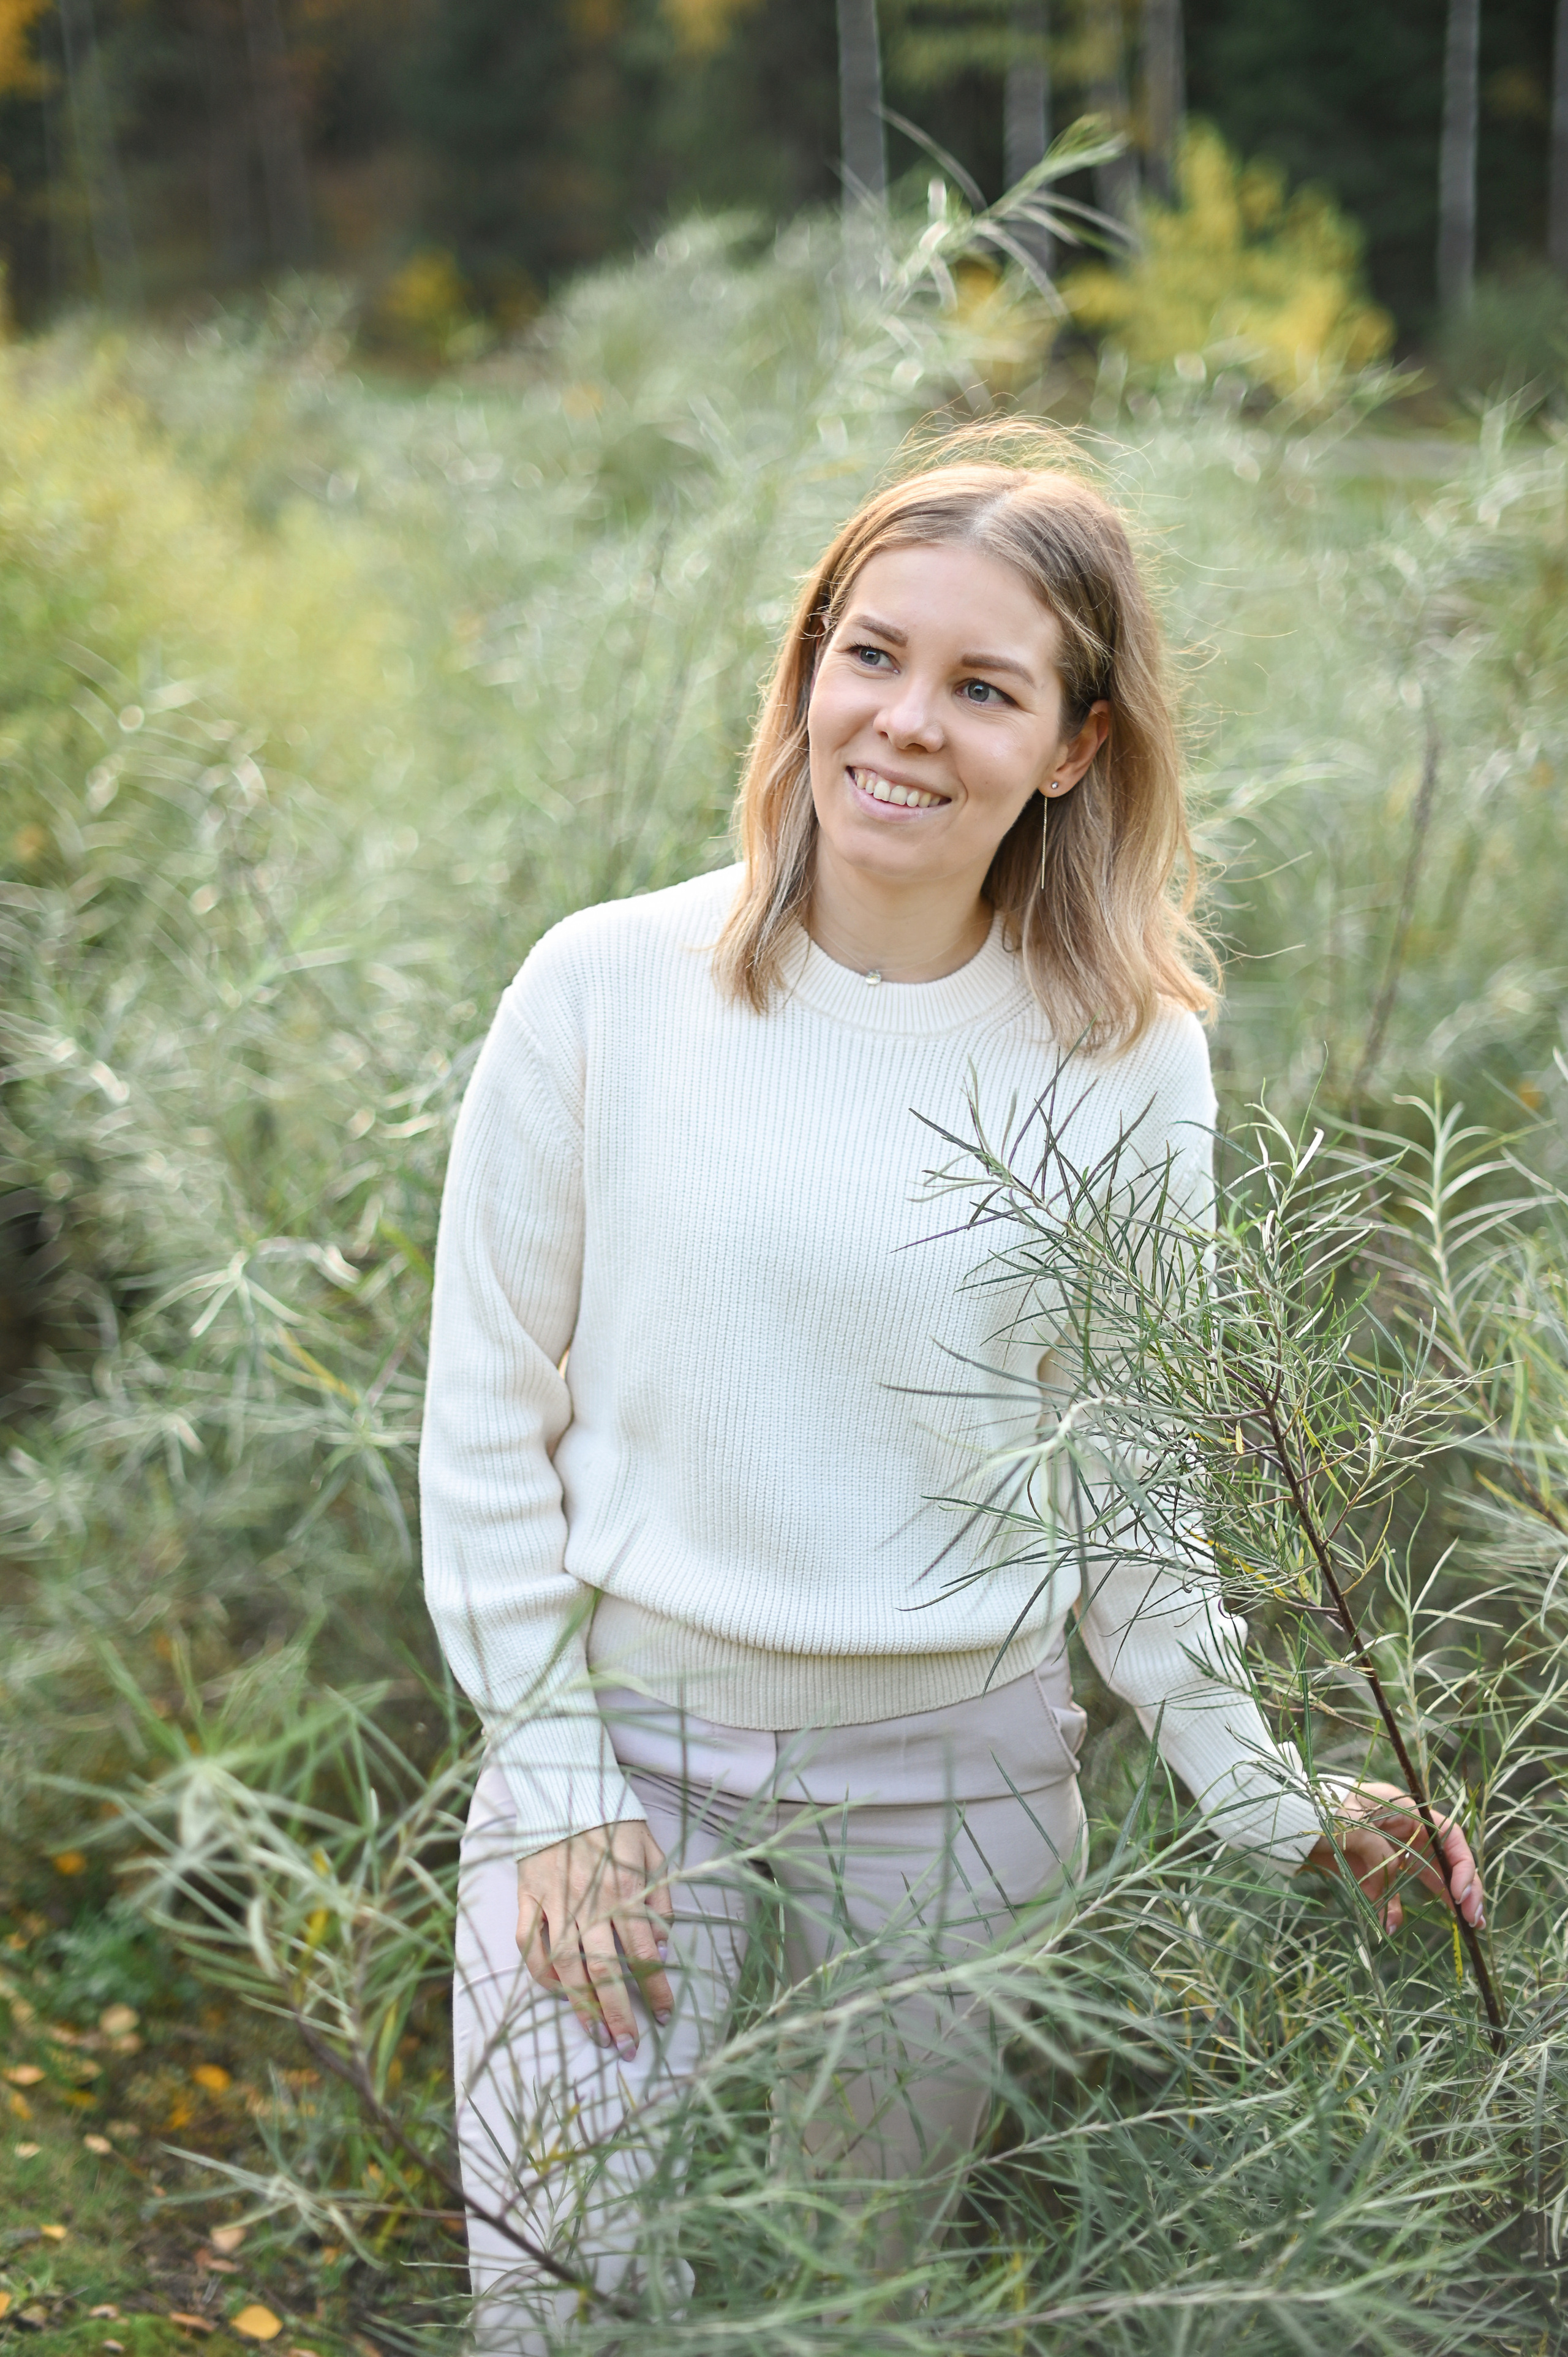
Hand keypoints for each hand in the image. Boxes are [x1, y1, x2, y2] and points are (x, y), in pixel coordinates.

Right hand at [516, 1820, 672, 2060]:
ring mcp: (554, 1900)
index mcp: (625, 1889)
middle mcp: (590, 1901)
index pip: (645, 1953)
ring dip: (580, 2004)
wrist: (565, 1781)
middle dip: (619, 2014)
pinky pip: (528, 1942)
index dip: (656, 1989)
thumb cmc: (613, 1816)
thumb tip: (663, 1942)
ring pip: (565, 1965)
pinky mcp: (527, 1893)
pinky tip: (553, 1990)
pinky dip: (538, 1971)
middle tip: (628, 2047)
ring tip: (595, 2034)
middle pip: (604, 1970)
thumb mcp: (652, 1848)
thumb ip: (660, 1896)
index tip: (664, 2016)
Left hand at [1302, 1780, 1484, 1932]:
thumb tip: (1398, 1869)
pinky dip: (1390, 1910)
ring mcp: (1386, 1850)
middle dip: (1461, 1887)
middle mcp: (1400, 1829)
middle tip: (1474, 1917)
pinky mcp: (1370, 1869)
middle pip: (1441, 1857)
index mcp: (1402, 1809)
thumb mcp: (1347, 1823)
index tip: (1461, 1893)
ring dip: (1435, 1902)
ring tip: (1460, 1927)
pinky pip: (1388, 1892)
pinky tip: (1388, 1927)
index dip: (1460, 1863)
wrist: (1281, 1822)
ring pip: (1420, 1878)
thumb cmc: (1314, 1810)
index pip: (1446, 1834)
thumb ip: (1377, 1846)